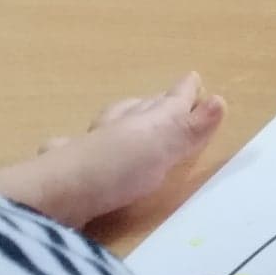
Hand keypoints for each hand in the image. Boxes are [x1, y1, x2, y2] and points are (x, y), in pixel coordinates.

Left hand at [0, 72, 225, 228]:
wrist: (56, 196)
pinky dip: (70, 146)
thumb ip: (190, 128)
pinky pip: (67, 151)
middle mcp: (115, 129)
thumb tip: (219, 99)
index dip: (182, 93)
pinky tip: (61, 146)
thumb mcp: (164, 147)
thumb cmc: (118, 169)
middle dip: (149, 105)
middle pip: (134, 110)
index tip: (193, 78)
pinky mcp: (62, 175)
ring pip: (103, 126)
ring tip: (120, 122)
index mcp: (145, 122)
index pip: (169, 103)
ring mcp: (85, 150)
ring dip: (114, 121)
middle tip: (159, 100)